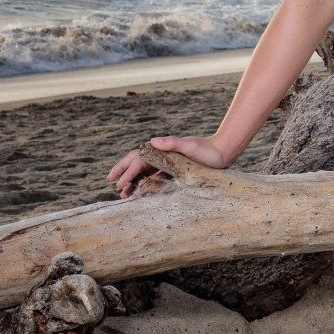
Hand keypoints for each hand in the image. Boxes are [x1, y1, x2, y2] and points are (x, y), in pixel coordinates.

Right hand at [106, 133, 233, 198]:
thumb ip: (171, 142)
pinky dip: (145, 184)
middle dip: (123, 171)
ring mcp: (167, 162)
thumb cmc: (207, 150)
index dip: (127, 172)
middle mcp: (162, 154)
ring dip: (132, 180)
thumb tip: (151, 140)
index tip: (118, 184)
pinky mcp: (174, 169)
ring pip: (144, 171)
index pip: (139, 160)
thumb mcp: (190, 145)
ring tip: (123, 193)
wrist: (223, 152)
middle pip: (137, 162)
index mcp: (162, 149)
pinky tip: (140, 192)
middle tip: (110, 181)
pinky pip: (155, 177)